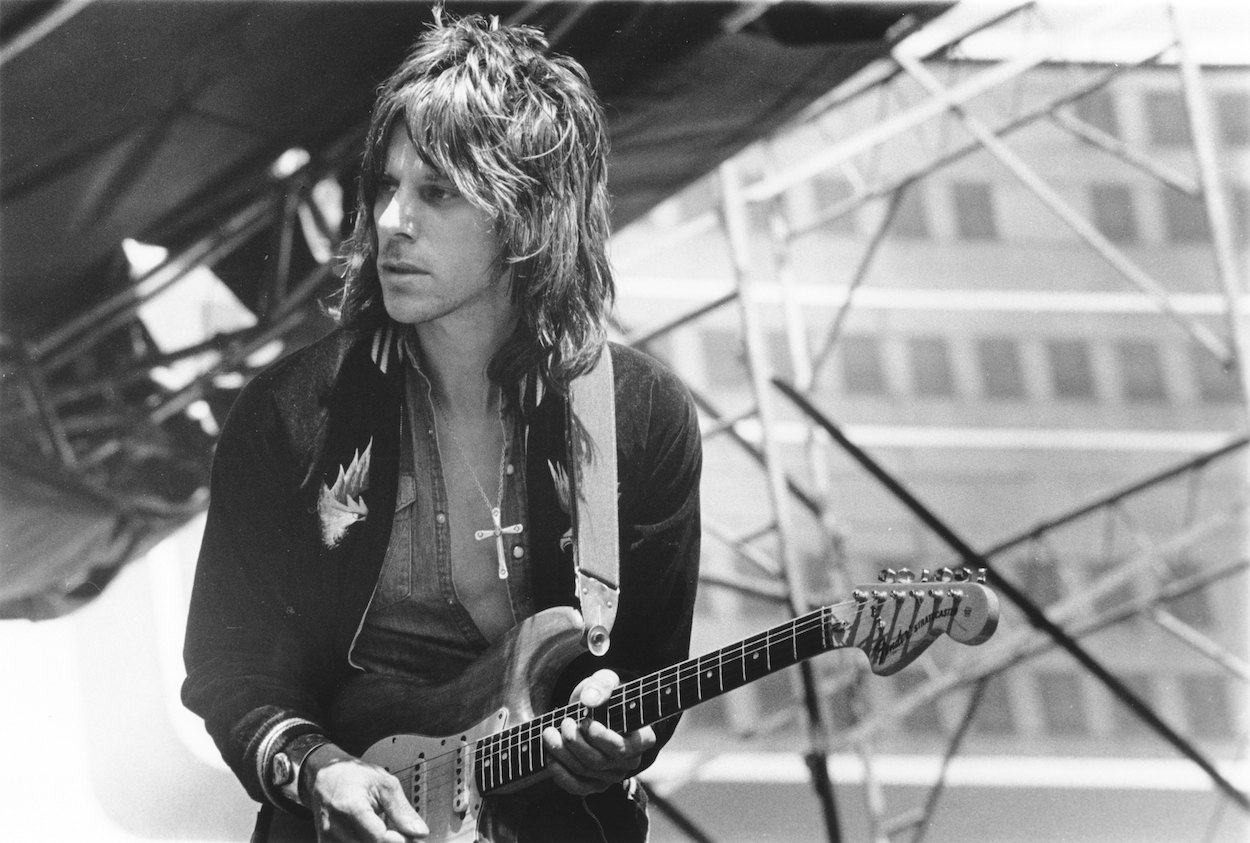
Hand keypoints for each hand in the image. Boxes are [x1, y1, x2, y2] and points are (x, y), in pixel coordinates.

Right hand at [305, 747, 427, 842]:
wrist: (326, 776)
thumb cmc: (354, 776)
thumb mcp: (384, 784)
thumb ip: (402, 810)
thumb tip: (420, 832)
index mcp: (350, 807)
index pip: (378, 837)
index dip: (398, 840)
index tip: (409, 836)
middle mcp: (334, 827)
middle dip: (390, 842)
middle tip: (401, 835)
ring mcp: (327, 838)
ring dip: (377, 842)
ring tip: (383, 829)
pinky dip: (364, 842)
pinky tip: (369, 834)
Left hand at [541, 668, 655, 795]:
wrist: (591, 710)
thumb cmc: (604, 694)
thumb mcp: (605, 681)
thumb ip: (601, 685)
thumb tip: (590, 699)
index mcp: (642, 738)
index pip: (624, 748)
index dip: (604, 739)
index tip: (587, 722)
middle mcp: (629, 761)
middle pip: (599, 761)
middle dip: (576, 742)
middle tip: (564, 722)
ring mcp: (612, 775)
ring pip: (585, 771)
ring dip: (562, 752)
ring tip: (549, 732)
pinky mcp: (594, 785)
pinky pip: (577, 787)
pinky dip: (560, 773)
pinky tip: (550, 756)